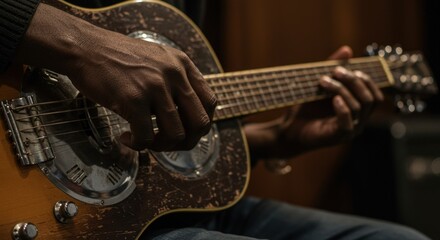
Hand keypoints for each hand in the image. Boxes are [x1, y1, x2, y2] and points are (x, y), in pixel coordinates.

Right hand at [15, 4, 216, 150]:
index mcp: (183, 65)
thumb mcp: (159, 58)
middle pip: (200, 123)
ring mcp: (154, 87)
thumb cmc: (119, 57)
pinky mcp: (133, 100)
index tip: (186, 131)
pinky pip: (146, 137)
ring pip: (175, 135)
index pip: (210, 103)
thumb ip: (177, 79)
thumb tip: (188, 113)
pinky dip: (137, 145)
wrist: (86, 47)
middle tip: (168, 144)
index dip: (201, 124)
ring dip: (161, 146)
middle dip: (187, 142)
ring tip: (145, 141)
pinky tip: (126, 137)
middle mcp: (174, 75)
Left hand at [279, 46, 383, 154]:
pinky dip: (342, 108)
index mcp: (358, 110)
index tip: (348, 68)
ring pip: (357, 107)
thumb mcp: (321, 86)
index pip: (376, 95)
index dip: (366, 80)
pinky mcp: (337, 137)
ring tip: (323, 82)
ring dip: (341, 90)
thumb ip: (334, 69)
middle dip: (354, 81)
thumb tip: (347, 49)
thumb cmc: (306, 109)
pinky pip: (348, 123)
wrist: (289, 129)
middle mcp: (358, 121)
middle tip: (335, 71)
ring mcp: (350, 130)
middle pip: (370, 99)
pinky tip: (333, 99)